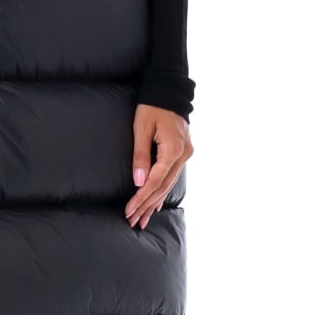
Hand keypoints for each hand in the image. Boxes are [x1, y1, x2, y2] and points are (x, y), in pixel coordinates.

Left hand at [125, 104, 192, 228]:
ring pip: (168, 185)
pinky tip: (157, 205)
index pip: (155, 181)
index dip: (141, 198)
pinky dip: (163, 192)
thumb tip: (139, 182)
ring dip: (154, 203)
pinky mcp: (183, 153)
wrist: (169, 92)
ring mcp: (185, 155)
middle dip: (146, 206)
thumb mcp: (141, 128)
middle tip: (133, 222)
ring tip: (142, 220)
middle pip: (163, 187)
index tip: (129, 211)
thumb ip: (140, 155)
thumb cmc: (152, 107)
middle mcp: (183, 155)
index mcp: (173, 150)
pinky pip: (172, 177)